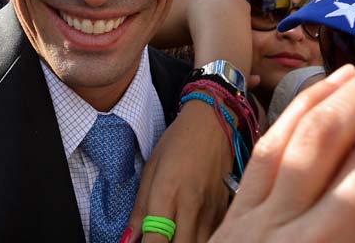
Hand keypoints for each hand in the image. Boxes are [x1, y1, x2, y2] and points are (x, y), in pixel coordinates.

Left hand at [127, 101, 232, 242]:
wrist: (214, 123)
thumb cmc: (179, 141)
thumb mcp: (151, 169)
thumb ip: (140, 208)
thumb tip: (129, 238)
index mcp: (168, 193)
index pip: (155, 241)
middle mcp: (191, 206)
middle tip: (157, 239)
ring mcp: (212, 211)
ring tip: (173, 233)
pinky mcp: (225, 211)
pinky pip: (213, 236)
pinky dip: (200, 239)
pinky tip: (189, 230)